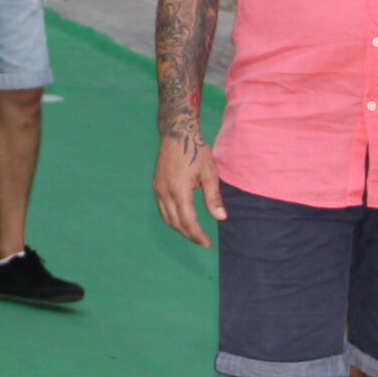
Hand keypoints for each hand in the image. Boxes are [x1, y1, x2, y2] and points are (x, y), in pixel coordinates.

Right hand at [152, 131, 226, 247]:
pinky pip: (162, 209)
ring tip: (193, 233)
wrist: (176, 133)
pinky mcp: (156, 185)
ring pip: (167, 218)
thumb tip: (221, 218)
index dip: (197, 235)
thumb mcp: (209, 173)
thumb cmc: (196, 150)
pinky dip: (172, 218)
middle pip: (176, 223)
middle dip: (189, 234)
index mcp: (179, 190)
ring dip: (179, 228)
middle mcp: (165, 192)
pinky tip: (182, 219)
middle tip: (202, 241)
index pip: (188, 221)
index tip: (207, 243)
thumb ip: (214, 197)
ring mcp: (158, 189)